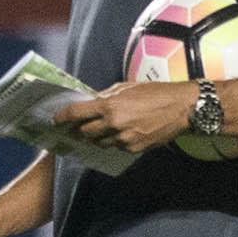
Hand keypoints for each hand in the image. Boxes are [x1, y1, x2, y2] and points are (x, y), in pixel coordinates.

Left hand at [54, 81, 198, 154]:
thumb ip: (106, 96)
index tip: (56, 119)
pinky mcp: (134, 149)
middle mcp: (113, 124)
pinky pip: (116, 147)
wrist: (181, 108)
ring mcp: (124, 139)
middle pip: (84, 132)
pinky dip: (115, 141)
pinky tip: (122, 133)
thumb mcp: (126, 87)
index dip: (63, 116)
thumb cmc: (155, 93)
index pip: (76, 113)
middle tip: (79, 126)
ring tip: (103, 129)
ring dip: (97, 136)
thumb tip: (91, 102)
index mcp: (109, 105)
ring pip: (100, 142)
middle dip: (80, 129)